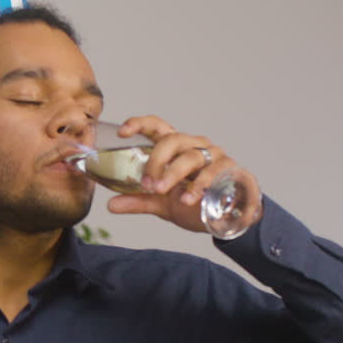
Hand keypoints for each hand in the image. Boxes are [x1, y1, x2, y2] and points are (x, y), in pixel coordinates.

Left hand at [105, 115, 262, 234]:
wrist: (230, 219)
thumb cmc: (195, 203)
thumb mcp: (163, 203)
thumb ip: (139, 201)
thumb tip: (110, 206)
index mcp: (176, 149)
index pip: (157, 127)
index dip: (140, 124)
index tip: (122, 132)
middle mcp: (195, 145)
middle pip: (173, 139)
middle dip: (157, 161)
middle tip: (148, 184)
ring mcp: (215, 155)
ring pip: (192, 156)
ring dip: (175, 175)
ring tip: (166, 194)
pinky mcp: (232, 169)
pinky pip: (215, 172)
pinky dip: (200, 186)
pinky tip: (190, 199)